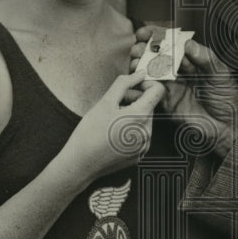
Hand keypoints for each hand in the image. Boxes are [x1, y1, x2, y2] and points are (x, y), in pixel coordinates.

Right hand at [57, 70, 165, 187]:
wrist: (80, 164)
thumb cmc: (90, 132)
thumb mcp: (105, 102)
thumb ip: (124, 84)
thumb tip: (139, 74)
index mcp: (141, 116)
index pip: (157, 91)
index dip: (145, 84)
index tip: (131, 86)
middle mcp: (147, 132)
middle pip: (149, 106)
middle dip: (134, 100)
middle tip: (113, 104)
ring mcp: (144, 146)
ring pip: (144, 120)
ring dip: (131, 115)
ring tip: (110, 120)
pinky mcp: (138, 155)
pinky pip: (140, 135)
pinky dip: (130, 129)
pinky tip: (113, 133)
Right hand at [131, 26, 237, 157]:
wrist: (228, 125)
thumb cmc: (227, 97)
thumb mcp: (220, 73)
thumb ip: (204, 57)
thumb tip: (187, 43)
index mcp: (192, 60)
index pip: (172, 43)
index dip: (157, 36)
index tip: (146, 32)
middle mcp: (179, 71)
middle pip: (156, 56)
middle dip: (144, 49)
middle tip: (139, 48)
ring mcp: (172, 86)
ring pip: (150, 72)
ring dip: (140, 65)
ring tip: (137, 62)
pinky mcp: (167, 102)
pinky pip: (152, 91)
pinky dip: (144, 84)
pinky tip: (143, 79)